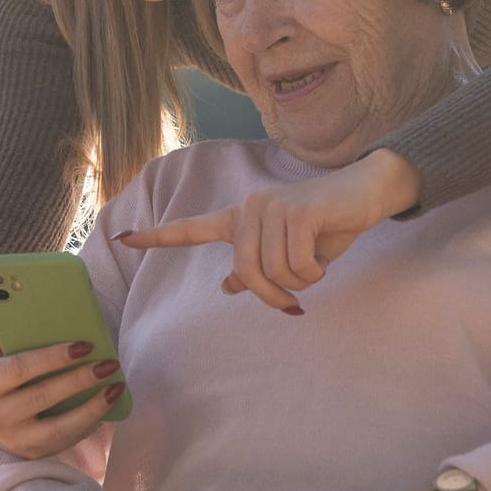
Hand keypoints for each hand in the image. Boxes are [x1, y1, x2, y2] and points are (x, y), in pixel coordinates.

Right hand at [0, 296, 125, 459]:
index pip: (19, 369)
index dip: (52, 358)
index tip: (84, 345)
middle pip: (42, 397)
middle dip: (79, 380)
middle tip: (109, 363)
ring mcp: (15, 440)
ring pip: (58, 429)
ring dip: (92, 408)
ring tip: (116, 386)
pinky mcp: (33, 453)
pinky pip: (66, 441)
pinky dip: (89, 423)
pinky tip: (107, 404)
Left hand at [115, 149, 418, 311]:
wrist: (367, 191)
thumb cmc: (328, 225)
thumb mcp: (290, 253)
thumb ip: (257, 268)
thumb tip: (228, 287)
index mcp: (240, 219)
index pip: (191, 229)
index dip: (157, 238)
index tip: (122, 240)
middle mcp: (248, 209)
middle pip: (246, 275)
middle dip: (274, 295)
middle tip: (295, 299)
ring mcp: (271, 207)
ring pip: (274, 273)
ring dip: (301, 281)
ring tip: (315, 262)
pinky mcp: (296, 212)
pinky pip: (297, 266)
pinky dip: (314, 272)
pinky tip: (325, 254)